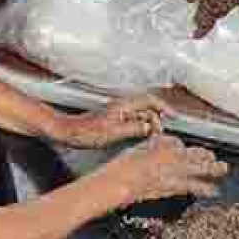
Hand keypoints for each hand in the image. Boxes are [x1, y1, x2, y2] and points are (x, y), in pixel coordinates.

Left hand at [58, 95, 172, 148]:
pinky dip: (140, 128)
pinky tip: (139, 137)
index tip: (173, 116)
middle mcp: (121, 106)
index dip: (164, 107)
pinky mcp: (113, 120)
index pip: (149, 100)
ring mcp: (117, 113)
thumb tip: (150, 126)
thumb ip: (134, 128)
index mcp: (123, 105)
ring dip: (149, 124)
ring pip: (140, 115)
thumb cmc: (84, 131)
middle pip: (147, 108)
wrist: (66, 132)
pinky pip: (132, 121)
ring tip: (152, 137)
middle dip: (157, 119)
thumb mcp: (113, 132)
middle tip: (161, 134)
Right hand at [110, 134, 226, 207]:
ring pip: (197, 169)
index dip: (185, 148)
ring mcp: (172, 173)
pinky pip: (191, 187)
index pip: (178, 144)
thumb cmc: (123, 166)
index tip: (191, 151)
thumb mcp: (139, 148)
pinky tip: (213, 190)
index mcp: (162, 146)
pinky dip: (203, 188)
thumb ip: (156, 144)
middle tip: (216, 157)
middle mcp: (171, 158)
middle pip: (194, 155)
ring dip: (212, 169)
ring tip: (223, 169)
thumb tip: (168, 143)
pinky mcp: (171, 187)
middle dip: (206, 156)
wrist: (117, 183)